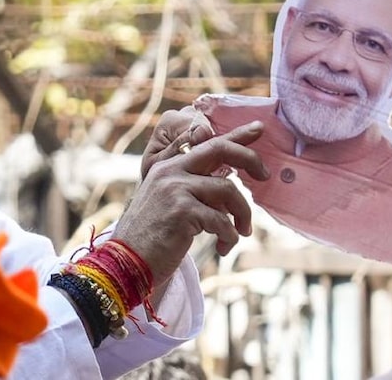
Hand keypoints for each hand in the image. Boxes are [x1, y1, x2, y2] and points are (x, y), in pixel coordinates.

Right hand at [113, 120, 268, 286]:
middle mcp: (170, 171)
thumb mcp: (166, 202)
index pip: (204, 141)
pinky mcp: (182, 211)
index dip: (234, 134)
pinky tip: (223, 248)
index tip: (258, 129)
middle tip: (265, 175)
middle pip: (219, 149)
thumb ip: (190, 185)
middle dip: (249, 158)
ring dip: (242, 215)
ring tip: (242, 232)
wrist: (126, 262)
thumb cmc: (150, 237)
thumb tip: (228, 180)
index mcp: (166, 166)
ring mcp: (175, 189)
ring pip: (228, 190)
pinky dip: (229, 237)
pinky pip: (222, 220)